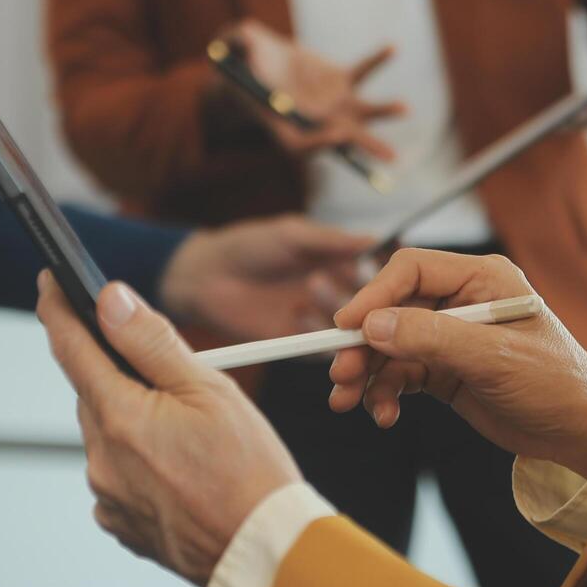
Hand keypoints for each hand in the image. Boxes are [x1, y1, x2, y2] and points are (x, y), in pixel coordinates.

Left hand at [38, 272, 301, 585]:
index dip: (58, 309)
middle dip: (121, 376)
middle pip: (94, 393)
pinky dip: (140, 465)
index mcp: (118, 416)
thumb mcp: (210, 389)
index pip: (71, 347)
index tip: (50, 284)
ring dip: (135, 423)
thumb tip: (110, 301)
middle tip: (174, 379)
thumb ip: (152, 342)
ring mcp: (108, 496)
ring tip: (193, 437)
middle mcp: (101, 459)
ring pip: (108, 437)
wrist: (263, 554)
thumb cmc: (249, 473)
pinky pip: (119, 478)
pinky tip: (182, 471)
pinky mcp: (122, 525)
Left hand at [160, 214, 371, 339]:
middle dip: (364, 301)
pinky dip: (318, 338)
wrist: (203, 277)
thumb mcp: (292, 234)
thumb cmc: (247, 245)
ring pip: (349, 332)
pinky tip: (298, 316)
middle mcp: (334, 295)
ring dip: (338, 314)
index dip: (382, 280)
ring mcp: (317, 322)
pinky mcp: (298, 344)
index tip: (383, 275)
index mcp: (338, 266)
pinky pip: (322, 352)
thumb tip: (375, 239)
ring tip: (312, 287)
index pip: (376, 278)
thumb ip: (332, 241)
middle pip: (369, 309)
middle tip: (351, 286)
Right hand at [222, 19, 404, 161]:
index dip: (322, 144)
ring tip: (405, 108)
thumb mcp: (229, 52)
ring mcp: (330, 103)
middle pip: (341, 139)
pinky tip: (392, 47)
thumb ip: (236, 45)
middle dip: (365, 145)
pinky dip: (376, 60)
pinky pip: (361, 71)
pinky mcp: (339, 81)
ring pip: (360, 112)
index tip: (338, 136)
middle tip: (390, 156)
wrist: (255, 60)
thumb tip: (246, 40)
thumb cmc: (235, 64)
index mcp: (282, 127)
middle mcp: (312, 121)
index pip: (303, 146)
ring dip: (383, 111)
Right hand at [329, 250, 586, 478]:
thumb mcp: (494, 358)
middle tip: (340, 375)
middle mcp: (462, 302)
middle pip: (392, 310)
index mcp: (482, 279)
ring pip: (390, 346)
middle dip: (362, 344)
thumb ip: (432, 338)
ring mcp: (451, 337)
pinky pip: (400, 374)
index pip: (411, 271)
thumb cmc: (556, 383)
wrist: (579, 432)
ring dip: (367, 373)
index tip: (346, 326)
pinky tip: (384, 414)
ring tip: (350, 402)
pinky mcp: (445, 370)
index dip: (374, 295)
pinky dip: (385, 393)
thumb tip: (374, 325)